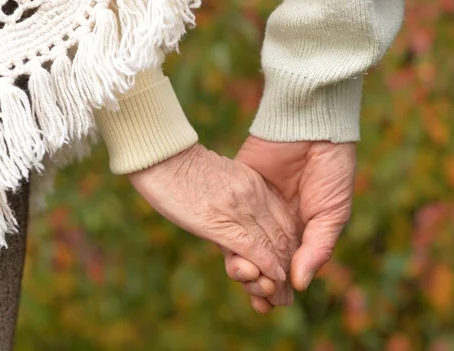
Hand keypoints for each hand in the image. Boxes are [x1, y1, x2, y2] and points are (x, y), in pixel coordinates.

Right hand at [128, 143, 298, 285]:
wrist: (162, 157)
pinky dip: (266, 265)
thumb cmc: (181, 167)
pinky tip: (274, 278)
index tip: (289, 268)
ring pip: (271, 244)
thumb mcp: (219, 177)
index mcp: (254, 183)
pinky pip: (253, 247)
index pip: (284, 219)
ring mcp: (240, 208)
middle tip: (288, 292)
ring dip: (278, 275)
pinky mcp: (223, 222)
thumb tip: (236, 216)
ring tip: (282, 297)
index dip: (290, 246)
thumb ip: (235, 195)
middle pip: (282, 234)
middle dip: (288, 266)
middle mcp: (254, 195)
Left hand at [230, 136, 355, 312]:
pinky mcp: (238, 189)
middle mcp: (276, 221)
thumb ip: (317, 248)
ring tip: (245, 282)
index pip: (287, 264)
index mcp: (301, 228)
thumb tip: (300, 285)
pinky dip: (228, 239)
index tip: (274, 304)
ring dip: (242, 267)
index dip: (280, 286)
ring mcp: (255, 206)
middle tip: (259, 301)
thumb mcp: (333, 212)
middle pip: (262, 259)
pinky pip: (228, 219)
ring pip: (242, 244)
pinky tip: (230, 258)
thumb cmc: (331, 168)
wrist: (312, 125)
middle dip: (259, 283)